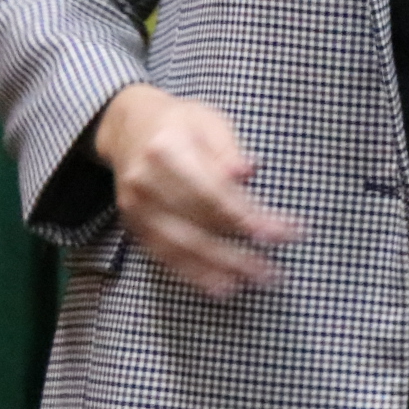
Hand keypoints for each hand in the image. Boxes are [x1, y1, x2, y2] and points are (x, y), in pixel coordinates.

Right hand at [93, 84, 298, 298]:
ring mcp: (135, 205)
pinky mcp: (133, 224)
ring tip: (249, 285)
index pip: (214, 191)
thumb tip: (248, 173)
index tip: (281, 234)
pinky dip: (191, 273)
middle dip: (236, 252)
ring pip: (178, 245)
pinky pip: (163, 254)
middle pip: (196, 223)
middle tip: (272, 272)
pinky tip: (218, 287)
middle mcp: (146, 180)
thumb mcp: (210, 121)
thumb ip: (229, 149)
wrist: (127, 126)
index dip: (247, 217)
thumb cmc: (181, 123)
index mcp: (168, 148)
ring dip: (216, 270)